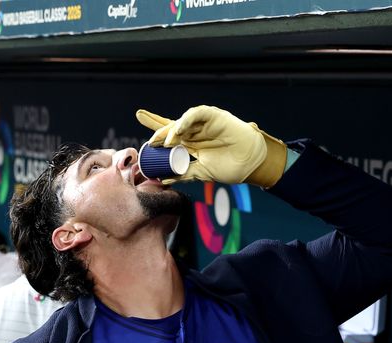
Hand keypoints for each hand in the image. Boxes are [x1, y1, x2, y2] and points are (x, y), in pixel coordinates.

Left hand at [135, 105, 286, 187]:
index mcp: (190, 145)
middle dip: (156, 126)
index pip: (169, 138)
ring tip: (164, 142)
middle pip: (171, 126)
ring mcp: (204, 124)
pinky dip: (186, 120)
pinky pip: (197, 114)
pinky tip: (179, 130)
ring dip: (171, 130)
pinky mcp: (214, 116)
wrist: (250, 164)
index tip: (141, 140)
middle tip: (147, 133)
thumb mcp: (201, 173)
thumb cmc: (229, 167)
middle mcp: (195, 132)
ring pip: (181, 121)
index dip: (155, 135)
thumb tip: (164, 180)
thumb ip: (184, 174)